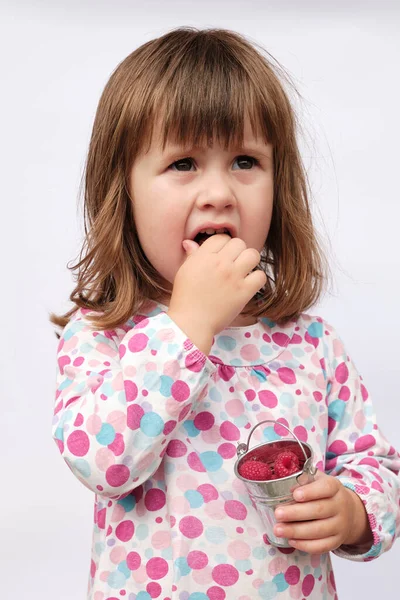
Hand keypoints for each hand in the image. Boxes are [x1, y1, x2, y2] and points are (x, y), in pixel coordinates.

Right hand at [168, 234, 265, 352]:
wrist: (191, 323)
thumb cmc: (185, 299)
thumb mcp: (184, 272)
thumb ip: (191, 256)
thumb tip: (190, 243)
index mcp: (203, 257)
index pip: (222, 238)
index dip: (223, 246)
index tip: (222, 256)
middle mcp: (219, 263)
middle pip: (239, 243)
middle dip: (237, 252)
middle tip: (233, 264)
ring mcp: (233, 277)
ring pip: (253, 255)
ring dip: (250, 262)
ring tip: (244, 271)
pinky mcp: (244, 291)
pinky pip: (261, 276)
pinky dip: (257, 279)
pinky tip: (249, 285)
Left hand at [273, 470, 372, 553]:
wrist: (348, 511)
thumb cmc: (324, 493)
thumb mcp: (317, 481)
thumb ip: (303, 481)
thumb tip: (287, 488)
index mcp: (334, 487)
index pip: (325, 487)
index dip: (310, 492)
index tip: (295, 494)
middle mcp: (340, 506)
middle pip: (319, 510)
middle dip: (296, 513)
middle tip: (278, 514)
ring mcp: (340, 525)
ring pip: (319, 530)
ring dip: (296, 531)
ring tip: (278, 530)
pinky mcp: (337, 541)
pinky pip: (322, 546)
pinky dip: (305, 545)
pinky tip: (291, 541)